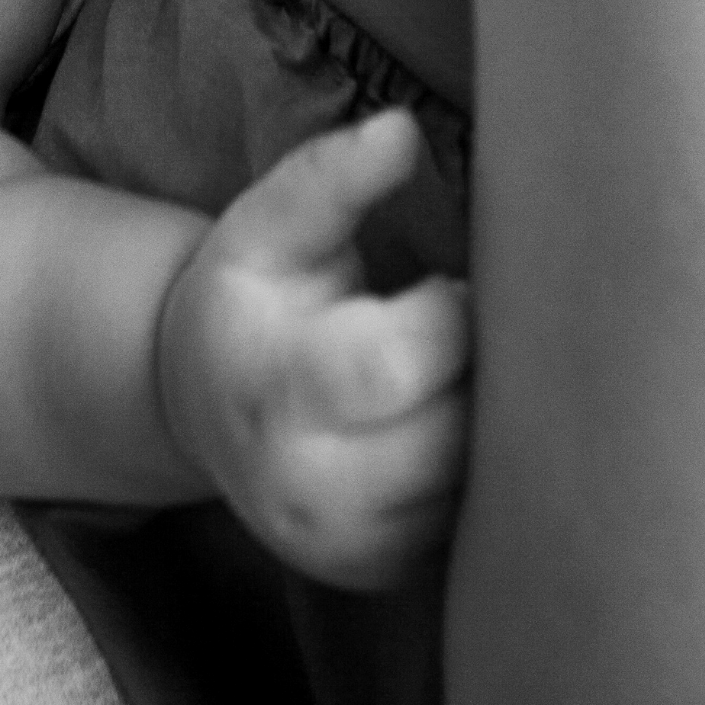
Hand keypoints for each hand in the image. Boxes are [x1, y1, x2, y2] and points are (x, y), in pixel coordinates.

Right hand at [156, 106, 469, 590]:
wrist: (201, 407)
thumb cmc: (251, 295)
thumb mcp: (266, 224)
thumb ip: (330, 176)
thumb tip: (401, 131)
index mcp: (272, 388)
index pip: (394, 364)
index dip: (450, 317)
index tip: (455, 285)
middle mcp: (303, 488)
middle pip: (448, 438)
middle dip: (489, 375)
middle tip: (487, 331)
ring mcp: (345, 547)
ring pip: (475, 490)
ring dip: (503, 427)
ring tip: (482, 376)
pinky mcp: (385, 573)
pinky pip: (474, 527)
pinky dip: (494, 476)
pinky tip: (476, 426)